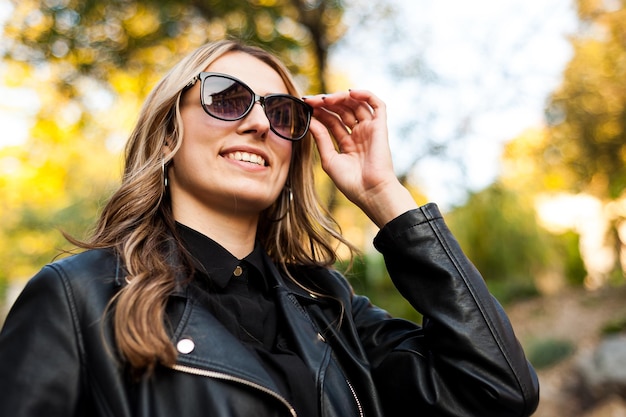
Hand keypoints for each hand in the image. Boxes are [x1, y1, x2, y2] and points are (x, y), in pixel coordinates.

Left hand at [304, 90, 416, 226]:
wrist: (370, 192)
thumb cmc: (350, 182)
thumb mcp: (329, 159)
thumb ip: (321, 138)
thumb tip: (310, 120)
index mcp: (347, 143)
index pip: (332, 120)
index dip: (319, 111)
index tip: (304, 105)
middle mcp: (359, 134)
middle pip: (343, 110)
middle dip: (326, 102)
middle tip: (310, 100)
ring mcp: (370, 129)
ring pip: (357, 104)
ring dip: (341, 97)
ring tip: (325, 99)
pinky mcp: (381, 127)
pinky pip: (377, 105)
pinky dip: (365, 94)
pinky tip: (349, 93)